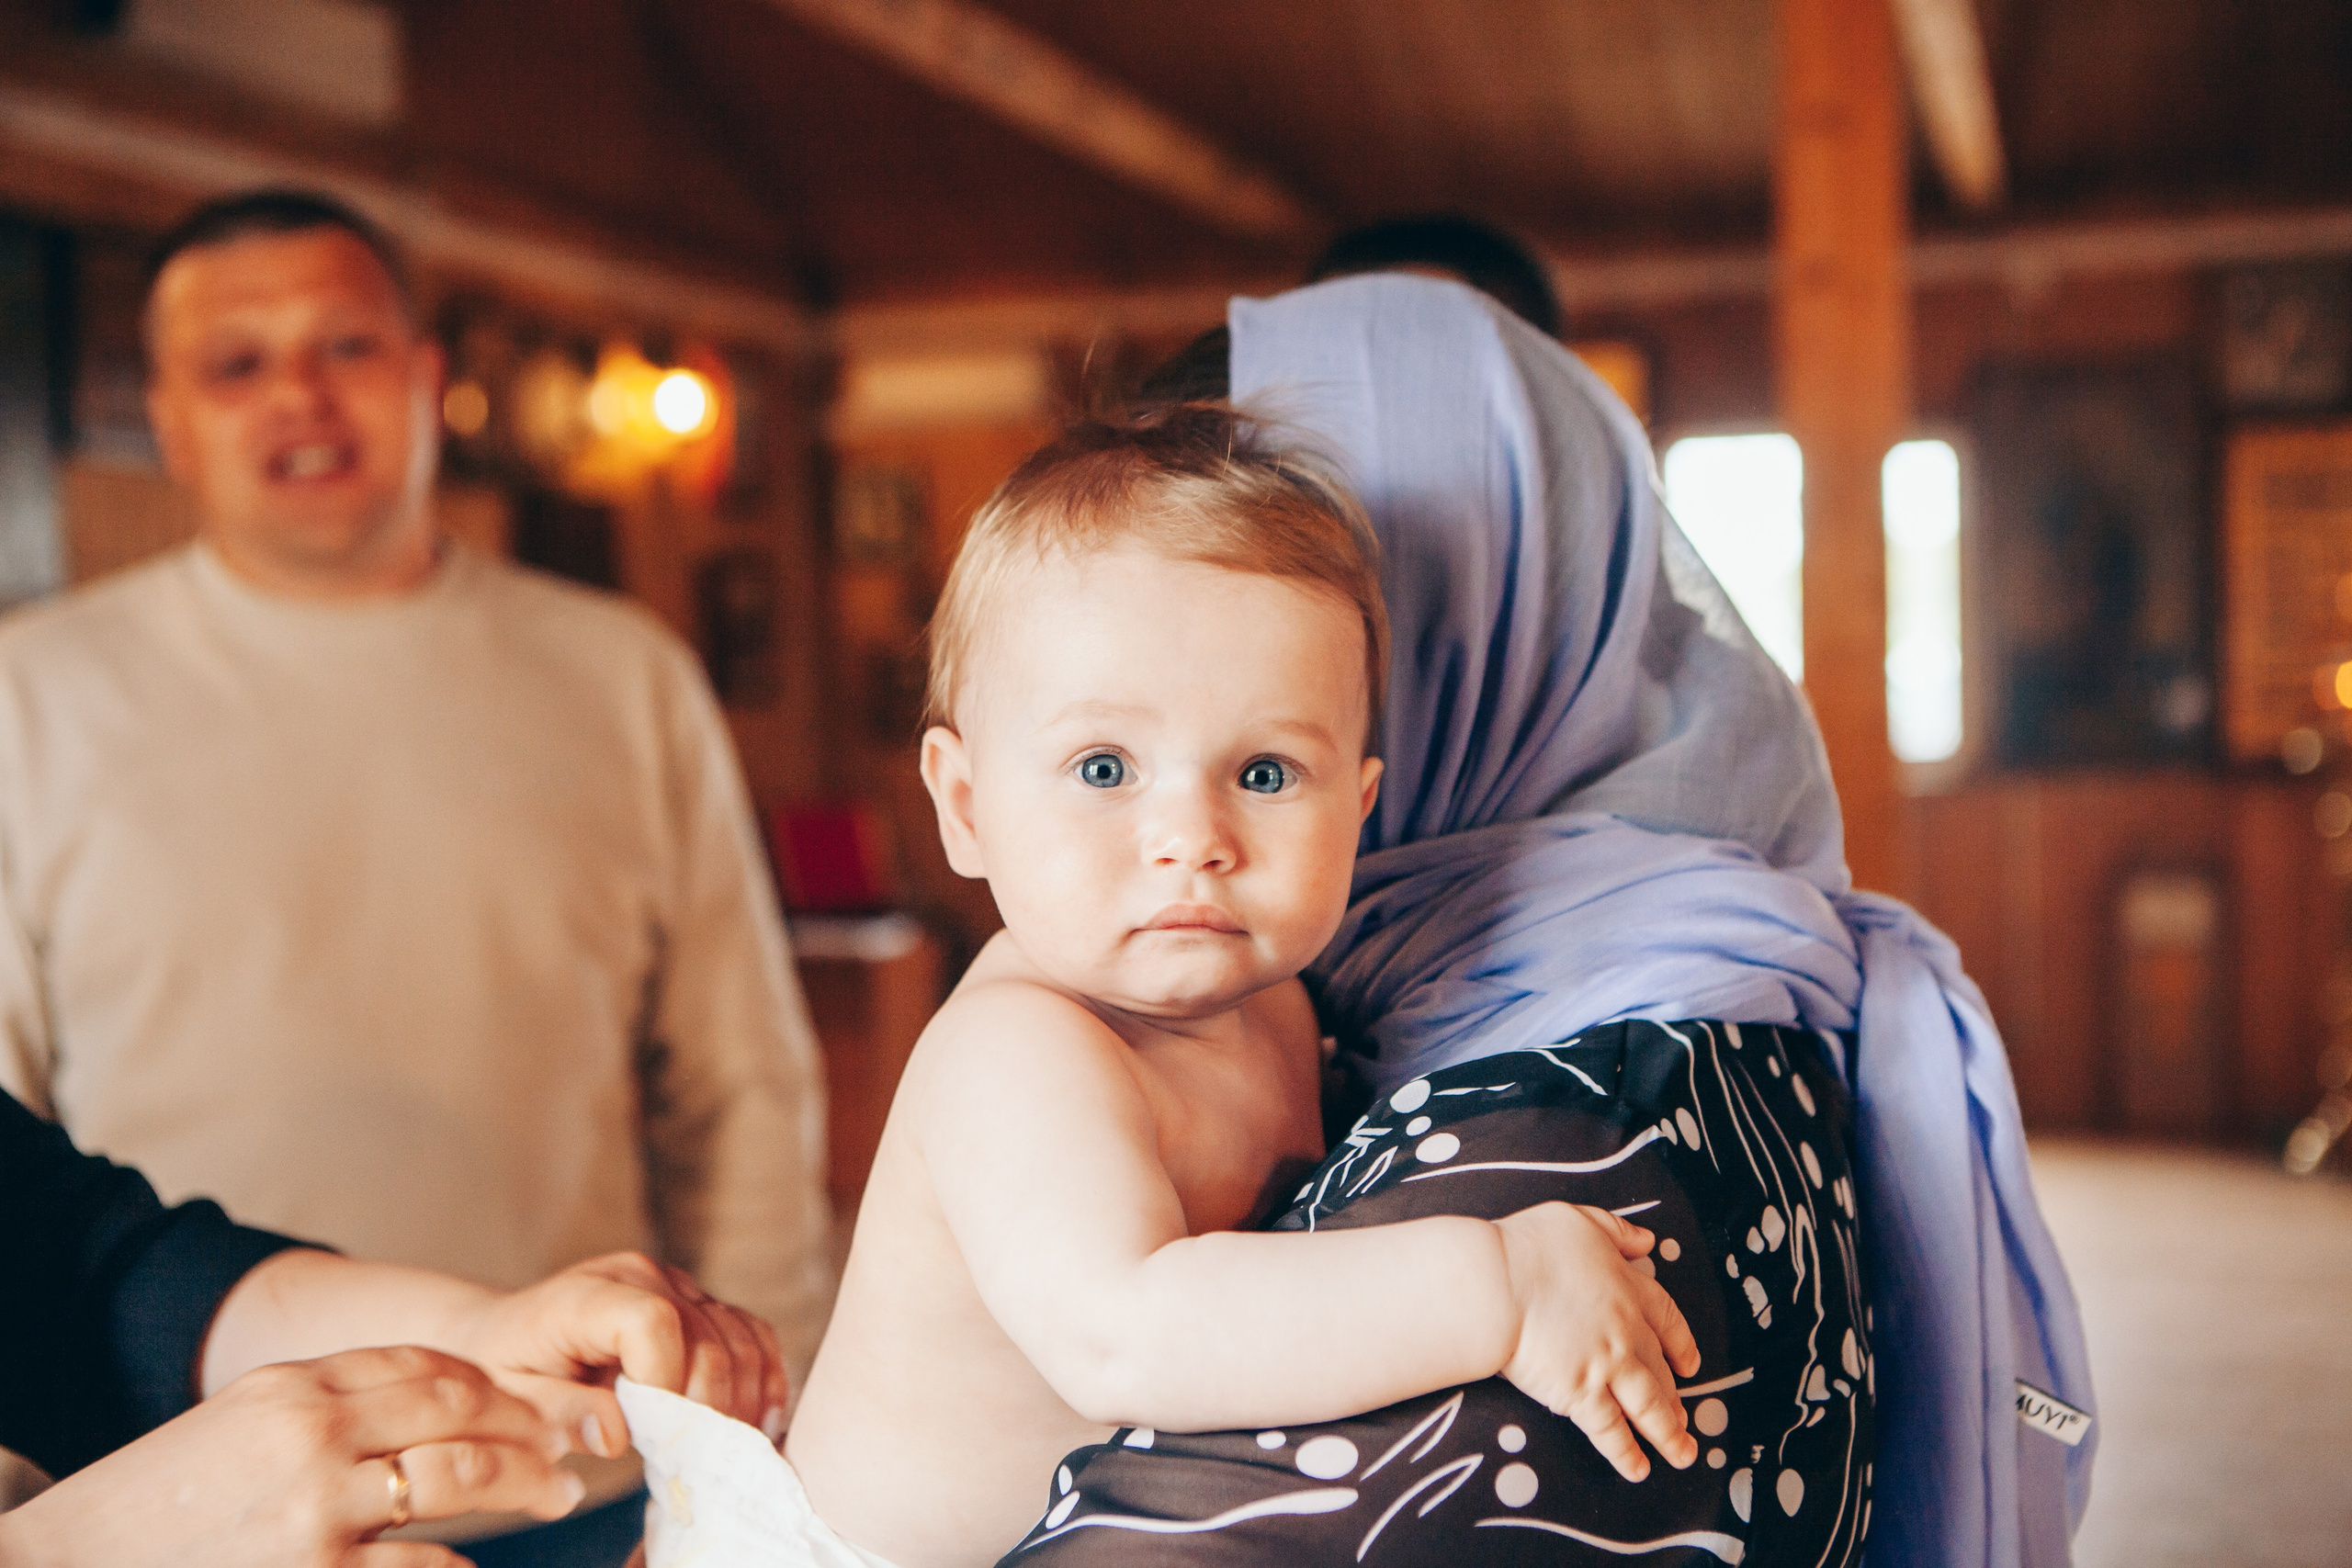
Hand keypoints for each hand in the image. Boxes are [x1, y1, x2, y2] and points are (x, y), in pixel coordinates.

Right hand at [0, 1347, 580, 1567]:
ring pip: (459, 1482)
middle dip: (526, 1426)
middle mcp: (313, 1438)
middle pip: (460, 1410)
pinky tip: (480, 1566)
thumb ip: (326, 1406)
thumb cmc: (156, 1508)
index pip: (427, 1364)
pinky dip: (463, 1566)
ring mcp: (319, 1513)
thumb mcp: (239, 1427)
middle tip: (566, 1446)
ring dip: (520, 1488)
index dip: (493, 1381)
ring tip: (553, 1497)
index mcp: (294, 1390)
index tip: (531, 1400)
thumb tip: (432, 1404)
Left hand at [441, 1252, 790, 1454]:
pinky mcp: (702, 1304)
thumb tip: (619, 1432)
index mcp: (587, 1296)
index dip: (664, 1382)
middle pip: (708, 1339)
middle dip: (706, 1411)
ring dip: (742, 1401)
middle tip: (690, 1463)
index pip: (652, 1322)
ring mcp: (679, 1286)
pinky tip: (756, 1420)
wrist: (505, 1335)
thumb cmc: (504, 1370)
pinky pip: (752, 1333)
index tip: (650, 1438)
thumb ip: (561, 1413)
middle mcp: (643, 1277)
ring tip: (723, 1452)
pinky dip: (763, 1377)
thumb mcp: (510, 1400)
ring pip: (741, 1338)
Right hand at [1493, 1203, 1702, 1481]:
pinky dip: (1626, 1452)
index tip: (1690, 1365)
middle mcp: (1626, 1331)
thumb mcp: (1580, 1220)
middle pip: (1661, 1371)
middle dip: (1676, 1400)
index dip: (1681, 1344)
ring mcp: (1606, 1365)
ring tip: (1682, 1455)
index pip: (1667, 1319)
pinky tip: (1638, 1469)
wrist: (1497, 1283)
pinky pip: (1611, 1431)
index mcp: (1628, 1288)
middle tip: (1685, 1422)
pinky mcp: (1580, 1394)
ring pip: (1648, 1406)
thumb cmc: (1530, 1247)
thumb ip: (1618, 1231)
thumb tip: (1647, 1240)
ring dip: (1668, 1434)